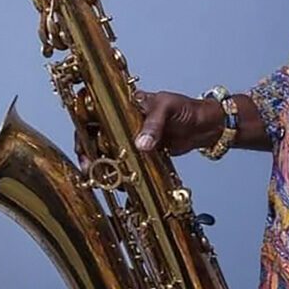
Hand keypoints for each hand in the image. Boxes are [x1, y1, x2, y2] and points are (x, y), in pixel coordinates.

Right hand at [73, 90, 223, 169]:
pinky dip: (121, 173)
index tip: (84, 146)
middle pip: (97, 136)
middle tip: (90, 168)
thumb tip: (141, 145)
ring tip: (104, 178)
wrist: (205, 125)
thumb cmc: (186, 108)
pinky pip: (126, 163)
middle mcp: (124, 122)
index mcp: (125, 105)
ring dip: (104, 165)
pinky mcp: (142, 154)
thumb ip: (154, 125)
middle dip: (89, 152)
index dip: (84, 129)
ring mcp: (132, 138)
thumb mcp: (168, 108)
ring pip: (109, 152)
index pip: (95, 114)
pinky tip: (121, 183)